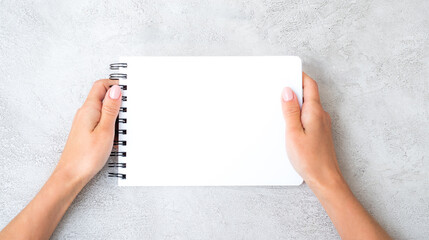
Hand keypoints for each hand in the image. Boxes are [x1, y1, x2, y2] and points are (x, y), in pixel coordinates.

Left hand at [56, 79, 121, 183]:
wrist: (71, 175)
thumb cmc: (87, 156)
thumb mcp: (105, 130)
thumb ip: (110, 109)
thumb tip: (116, 89)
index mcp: (89, 109)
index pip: (101, 85)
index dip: (115, 84)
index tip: (128, 91)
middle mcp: (85, 113)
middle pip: (102, 96)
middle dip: (117, 100)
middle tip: (128, 111)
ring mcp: (84, 122)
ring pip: (103, 109)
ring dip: (115, 114)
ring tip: (122, 127)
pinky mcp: (86, 131)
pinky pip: (100, 120)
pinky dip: (110, 124)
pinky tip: (115, 135)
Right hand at [281, 73, 340, 187]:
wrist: (325, 178)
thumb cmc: (309, 159)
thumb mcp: (293, 133)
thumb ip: (290, 111)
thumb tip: (288, 91)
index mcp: (315, 111)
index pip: (310, 85)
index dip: (299, 76)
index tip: (288, 72)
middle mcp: (321, 115)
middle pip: (309, 93)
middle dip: (296, 87)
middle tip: (281, 86)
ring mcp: (322, 123)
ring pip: (309, 105)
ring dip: (296, 101)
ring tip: (282, 104)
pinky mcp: (320, 132)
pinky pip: (309, 115)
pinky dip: (299, 113)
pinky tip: (290, 121)